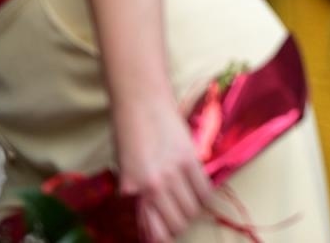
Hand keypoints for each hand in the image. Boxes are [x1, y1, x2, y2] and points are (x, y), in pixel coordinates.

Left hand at [114, 98, 214, 241]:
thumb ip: (137, 194)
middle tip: (172, 217)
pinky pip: (205, 191)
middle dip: (176, 225)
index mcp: (135, 189)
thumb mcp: (124, 169)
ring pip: (193, 210)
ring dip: (190, 211)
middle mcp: (156, 185)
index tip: (162, 235)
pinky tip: (196, 192)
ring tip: (183, 202)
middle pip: (177, 223)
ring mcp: (176, 172)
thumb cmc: (127, 133)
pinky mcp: (192, 158)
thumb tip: (149, 218)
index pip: (156, 231)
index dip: (161, 238)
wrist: (141, 100)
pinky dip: (202, 197)